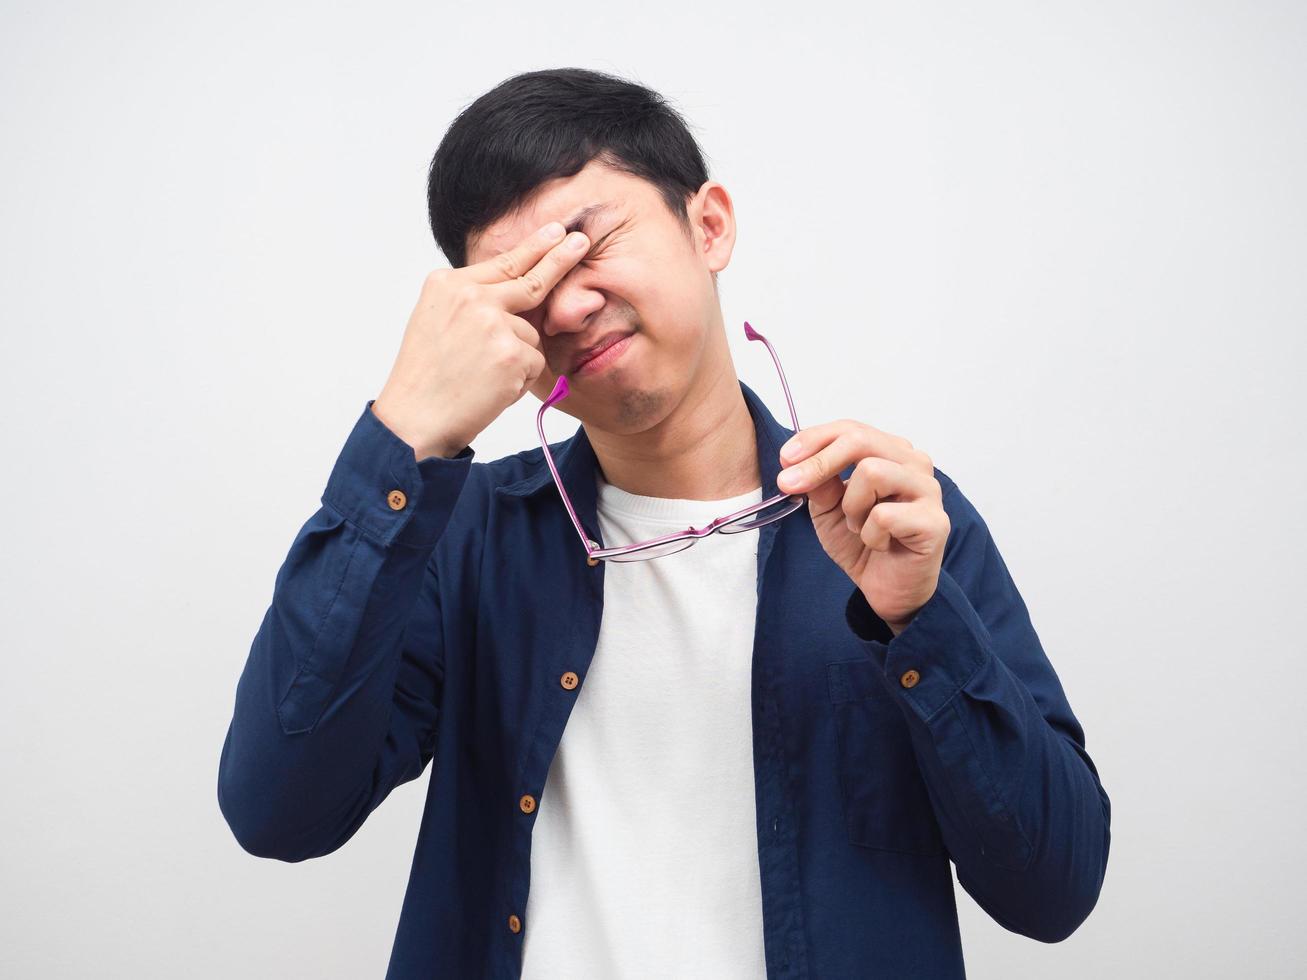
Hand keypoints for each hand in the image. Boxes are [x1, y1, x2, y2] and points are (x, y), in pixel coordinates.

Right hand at [372, 221, 590, 459]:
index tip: (557, 231)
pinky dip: (520, 379)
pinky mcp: (512, 353)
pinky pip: (534, 361)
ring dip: (517, 357)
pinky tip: (491, 388)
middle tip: (582, 241)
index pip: (502, 263)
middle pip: (530, 278)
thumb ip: (472, 300)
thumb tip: (515, 287)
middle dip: (560, 259)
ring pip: (531, 334)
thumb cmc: (426, 376)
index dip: (534, 247)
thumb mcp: (437, 320)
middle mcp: (471, 296)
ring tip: (481, 376)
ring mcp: (493, 323)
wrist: (415, 418)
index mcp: (448, 284)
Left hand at [776, 420, 948, 632]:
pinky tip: (879, 545)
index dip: (814, 439)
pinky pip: (884, 515)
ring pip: (873, 472)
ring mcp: (928, 489)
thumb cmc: (863, 543)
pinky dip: (869, 535)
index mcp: (889, 452)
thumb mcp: (827, 508)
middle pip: (860, 440)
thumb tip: (795, 461)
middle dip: (819, 462)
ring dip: (852, 507)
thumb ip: (818, 481)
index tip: (784, 458)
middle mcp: (913, 463)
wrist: (887, 588)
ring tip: (858, 527)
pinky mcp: (934, 521)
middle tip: (790, 484)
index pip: (850, 429)